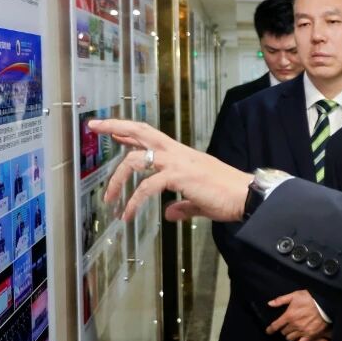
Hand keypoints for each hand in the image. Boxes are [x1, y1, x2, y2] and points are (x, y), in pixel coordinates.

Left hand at [86, 119, 251, 221]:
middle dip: (115, 126)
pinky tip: (129, 214)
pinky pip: (148, 186)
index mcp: (182, 155)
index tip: (111, 129)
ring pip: (136, 159)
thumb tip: (169, 213)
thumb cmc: (228, 196)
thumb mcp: (198, 201)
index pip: (150, 137)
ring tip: (109, 198)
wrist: (247, 196)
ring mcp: (178, 163)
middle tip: (94, 126)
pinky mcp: (180, 176)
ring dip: (117, 178)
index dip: (128, 132)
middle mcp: (177, 153)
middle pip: (141, 132)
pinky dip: (134, 201)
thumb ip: (182, 206)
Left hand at [266, 290, 328, 340]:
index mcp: (289, 315)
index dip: (270, 329)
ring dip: (290, 335)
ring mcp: (302, 331)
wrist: (325, 304)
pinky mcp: (310, 335)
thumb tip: (269, 304)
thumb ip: (281, 300)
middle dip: (283, 329)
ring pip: (290, 338)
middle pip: (283, 332)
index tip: (268, 331)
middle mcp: (294, 325)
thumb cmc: (310, 298)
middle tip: (286, 326)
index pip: (275, 326)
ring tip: (292, 332)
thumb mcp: (294, 295)